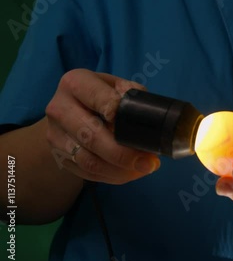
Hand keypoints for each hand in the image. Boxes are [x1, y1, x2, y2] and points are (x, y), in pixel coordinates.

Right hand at [45, 69, 160, 184]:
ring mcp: (55, 135)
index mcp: (76, 83)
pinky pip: (87, 173)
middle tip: (149, 163)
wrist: (68, 110)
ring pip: (89, 161)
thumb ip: (131, 94)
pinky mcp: (58, 156)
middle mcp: (59, 108)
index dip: (118, 113)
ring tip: (144, 169)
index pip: (99, 99)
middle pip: (91, 137)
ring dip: (120, 170)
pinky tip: (130, 173)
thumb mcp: (115, 86)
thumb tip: (148, 115)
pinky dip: (112, 176)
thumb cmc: (101, 95)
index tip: (136, 127)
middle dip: (124, 154)